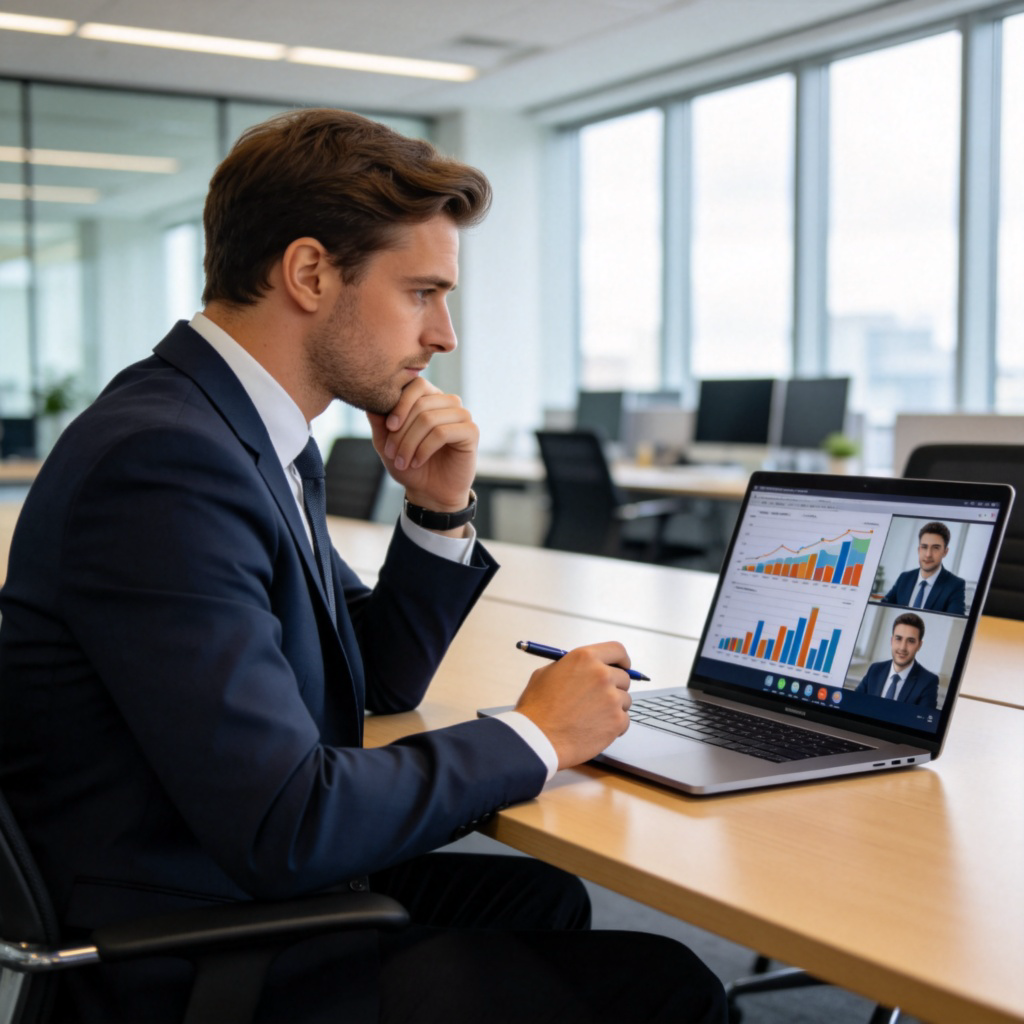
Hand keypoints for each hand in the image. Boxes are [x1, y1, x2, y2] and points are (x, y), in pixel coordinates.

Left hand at [366, 377, 477, 514]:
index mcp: (430, 398)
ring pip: (430, 418)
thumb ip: (379, 421)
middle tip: (391, 453)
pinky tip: (418, 461)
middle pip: (421, 403)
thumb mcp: (386, 443)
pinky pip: (443, 432)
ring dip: (410, 442)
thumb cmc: (410, 466)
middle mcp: (447, 402)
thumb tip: (370, 402)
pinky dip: (425, 449)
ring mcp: (461, 416)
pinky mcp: (471, 431)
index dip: (400, 403)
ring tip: (403, 461)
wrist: (430, 493)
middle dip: (401, 431)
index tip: (389, 427)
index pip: (416, 383)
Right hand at [513, 642, 633, 769]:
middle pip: (624, 678)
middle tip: (598, 699)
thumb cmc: (537, 708)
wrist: (538, 738)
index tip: (621, 667)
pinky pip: (624, 720)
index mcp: (585, 658)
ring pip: (625, 700)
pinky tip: (594, 729)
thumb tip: (584, 669)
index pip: (617, 651)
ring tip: (591, 717)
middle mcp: (602, 675)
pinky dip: (613, 726)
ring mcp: (612, 698)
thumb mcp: (546, 674)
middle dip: (614, 687)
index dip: (621, 660)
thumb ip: (570, 668)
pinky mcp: (617, 721)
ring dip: (613, 708)